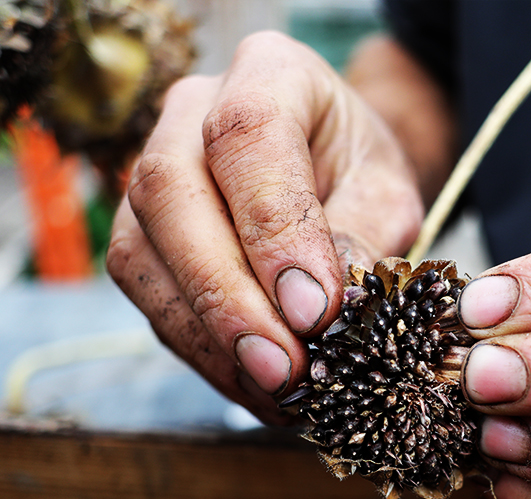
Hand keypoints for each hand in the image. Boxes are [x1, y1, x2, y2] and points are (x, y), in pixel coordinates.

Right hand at [106, 32, 422, 422]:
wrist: (334, 173)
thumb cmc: (361, 174)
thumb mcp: (388, 195)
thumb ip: (364, 239)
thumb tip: (324, 316)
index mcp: (266, 74)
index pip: (248, 138)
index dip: (274, 230)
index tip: (316, 310)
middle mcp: (188, 114)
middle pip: (170, 195)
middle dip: (226, 298)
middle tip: (285, 370)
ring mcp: (150, 174)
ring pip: (142, 256)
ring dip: (209, 339)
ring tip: (278, 391)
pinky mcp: (143, 241)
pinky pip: (151, 302)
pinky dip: (205, 355)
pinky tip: (257, 388)